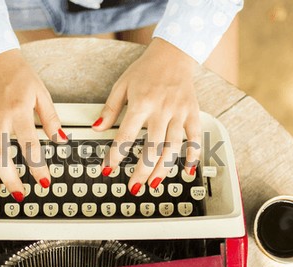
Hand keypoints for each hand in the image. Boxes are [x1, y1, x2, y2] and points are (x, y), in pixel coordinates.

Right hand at [0, 49, 66, 201]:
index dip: (37, 167)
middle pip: (2, 154)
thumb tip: (61, 139)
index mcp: (18, 110)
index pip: (30, 146)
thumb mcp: (41, 94)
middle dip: (10, 178)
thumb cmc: (18, 74)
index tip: (43, 181)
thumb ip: (51, 119)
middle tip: (18, 193)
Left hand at [92, 38, 200, 194]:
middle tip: (134, 186)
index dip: (116, 155)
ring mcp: (179, 113)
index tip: (108, 169)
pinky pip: (196, 138)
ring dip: (164, 168)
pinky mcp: (193, 113)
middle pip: (152, 147)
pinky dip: (193, 155)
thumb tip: (97, 128)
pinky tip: (187, 170)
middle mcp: (162, 109)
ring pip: (173, 147)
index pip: (126, 135)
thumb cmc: (146, 70)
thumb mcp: (122, 85)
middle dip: (142, 171)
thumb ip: (110, 109)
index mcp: (142, 103)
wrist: (173, 53)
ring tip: (154, 183)